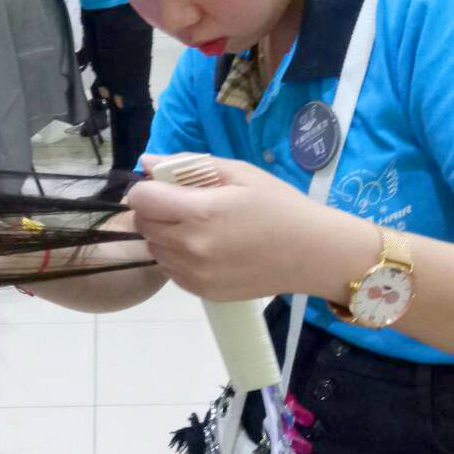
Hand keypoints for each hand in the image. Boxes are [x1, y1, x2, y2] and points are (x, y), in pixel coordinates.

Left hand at [126, 154, 336, 300]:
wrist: (313, 254)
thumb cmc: (280, 206)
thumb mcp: (240, 174)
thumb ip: (189, 166)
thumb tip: (147, 161)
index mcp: (199, 212)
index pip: (141, 199)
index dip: (147, 188)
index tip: (164, 186)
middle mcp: (191, 247)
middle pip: (143, 224)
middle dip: (154, 209)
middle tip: (182, 203)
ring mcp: (195, 274)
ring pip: (154, 249)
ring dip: (163, 234)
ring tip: (197, 226)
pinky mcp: (202, 292)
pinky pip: (170, 270)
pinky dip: (177, 257)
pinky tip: (205, 247)